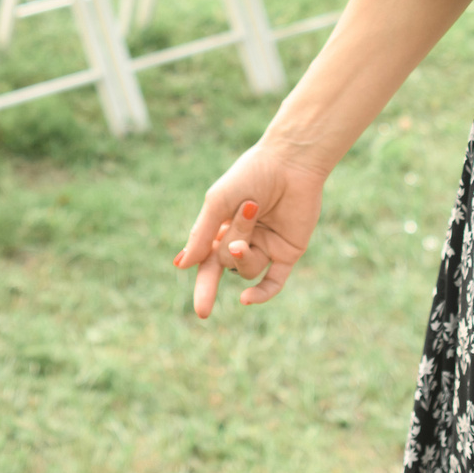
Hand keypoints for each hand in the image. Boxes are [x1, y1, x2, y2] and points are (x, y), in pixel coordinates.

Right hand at [173, 143, 326, 315]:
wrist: (291, 162)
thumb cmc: (251, 175)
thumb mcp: (218, 202)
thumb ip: (201, 235)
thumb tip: (182, 266)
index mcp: (223, 227)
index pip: (207, 262)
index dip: (204, 285)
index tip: (200, 310)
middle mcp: (243, 240)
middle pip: (224, 263)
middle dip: (221, 262)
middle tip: (218, 279)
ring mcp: (265, 247)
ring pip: (246, 269)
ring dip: (244, 248)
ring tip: (252, 213)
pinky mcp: (287, 252)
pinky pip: (273, 282)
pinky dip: (261, 294)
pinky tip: (246, 300)